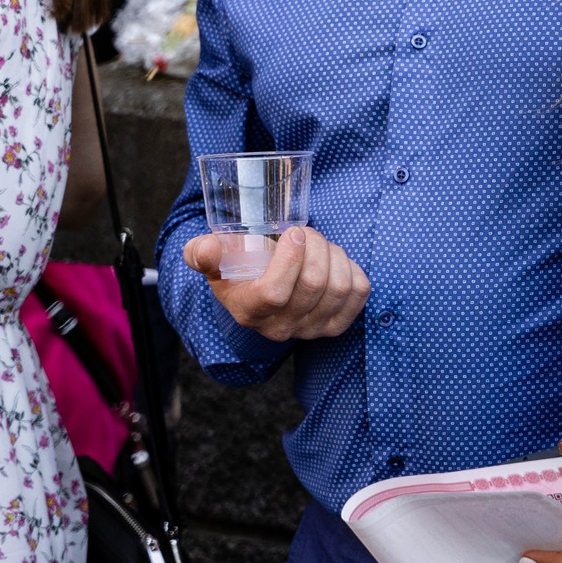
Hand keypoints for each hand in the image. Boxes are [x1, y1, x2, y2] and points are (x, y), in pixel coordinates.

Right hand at [183, 227, 369, 341]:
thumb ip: (202, 252)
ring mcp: (311, 330)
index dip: (290, 259)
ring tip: (318, 244)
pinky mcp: (336, 324)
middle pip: (313, 284)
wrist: (260, 288)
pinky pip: (359, 292)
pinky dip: (352, 267)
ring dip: (334, 254)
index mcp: (249, 310)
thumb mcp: (212, 258)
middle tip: (305, 232)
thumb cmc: (237, 268)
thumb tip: (208, 248)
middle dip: (315, 245)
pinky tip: (333, 260)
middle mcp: (280, 327)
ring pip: (340, 286)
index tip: (293, 232)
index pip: (274, 293)